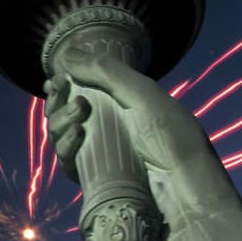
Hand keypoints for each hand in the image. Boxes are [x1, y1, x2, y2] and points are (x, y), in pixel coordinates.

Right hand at [42, 47, 213, 182]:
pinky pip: (68, 160)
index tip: (56, 78)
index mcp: (122, 104)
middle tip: (67, 95)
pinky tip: (76, 136)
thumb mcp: (143, 94)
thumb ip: (107, 71)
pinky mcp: (95, 177)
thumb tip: (67, 55)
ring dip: (61, 121)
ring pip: (62, 135)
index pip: (81, 90)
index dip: (64, 84)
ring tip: (79, 114)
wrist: (185, 185)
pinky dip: (66, 147)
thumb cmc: (171, 136)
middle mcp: (109, 127)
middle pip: (65, 112)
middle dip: (59, 101)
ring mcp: (101, 153)